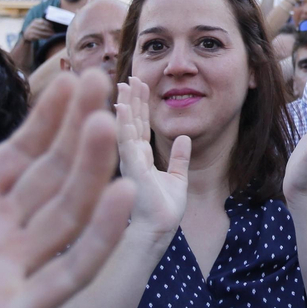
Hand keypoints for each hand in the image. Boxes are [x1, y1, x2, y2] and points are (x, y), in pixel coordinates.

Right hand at [23, 18, 56, 42]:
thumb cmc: (35, 29)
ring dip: (47, 34)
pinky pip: (39, 37)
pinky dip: (44, 37)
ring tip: (52, 35)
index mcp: (35, 21)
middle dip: (49, 30)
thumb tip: (52, 26)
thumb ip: (43, 23)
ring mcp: (31, 30)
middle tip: (53, 32)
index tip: (52, 27)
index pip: (43, 22)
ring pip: (41, 32)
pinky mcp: (30, 36)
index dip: (48, 24)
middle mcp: (32, 25)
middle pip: (43, 27)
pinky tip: (47, 38)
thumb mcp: (37, 24)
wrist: (26, 34)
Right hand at [115, 76, 189, 238]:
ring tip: (124, 82)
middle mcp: (130, 156)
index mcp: (141, 158)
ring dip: (125, 104)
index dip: (141, 104)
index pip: (141, 125)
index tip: (141, 84)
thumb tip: (185, 138)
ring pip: (124, 126)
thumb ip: (180, 159)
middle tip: (131, 75)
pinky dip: (123, 122)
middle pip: (131, 121)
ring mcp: (127, 160)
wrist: (157, 231)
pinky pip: (124, 141)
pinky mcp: (128, 167)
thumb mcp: (178, 179)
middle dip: (132, 98)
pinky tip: (121, 106)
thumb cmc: (164, 211)